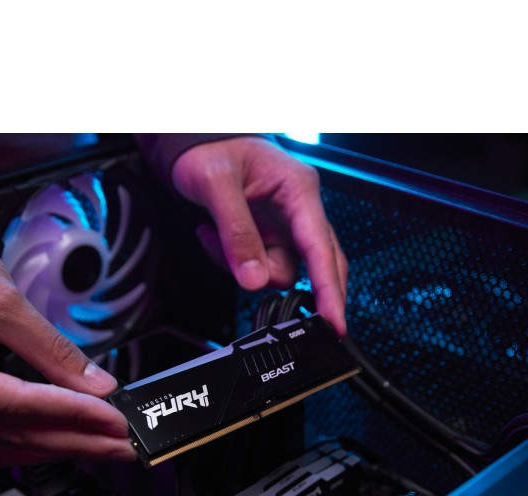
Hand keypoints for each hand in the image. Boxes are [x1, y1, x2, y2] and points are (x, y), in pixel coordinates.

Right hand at [0, 233, 135, 465]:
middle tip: (122, 446)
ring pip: (1, 445)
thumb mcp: (4, 303)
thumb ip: (54, 351)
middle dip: (76, 442)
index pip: (20, 408)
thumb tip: (98, 387)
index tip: (116, 423)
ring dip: (55, 447)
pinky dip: (27, 439)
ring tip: (100, 446)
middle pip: (13, 435)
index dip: (76, 417)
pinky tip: (59, 440)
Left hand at [171, 136, 347, 335]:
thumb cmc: (210, 148)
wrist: (193, 141)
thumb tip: (253, 278)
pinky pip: (257, 267)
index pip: (321, 247)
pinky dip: (232, 261)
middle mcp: (298, 210)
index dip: (329, 288)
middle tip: (282, 311)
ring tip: (214, 236)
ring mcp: (283, 226)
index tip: (334, 321)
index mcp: (299, 189)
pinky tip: (214, 236)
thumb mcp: (215, 184)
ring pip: (277, 271)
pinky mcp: (267, 237)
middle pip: (315, 265)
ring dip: (242, 266)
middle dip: (289, 284)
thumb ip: (236, 232)